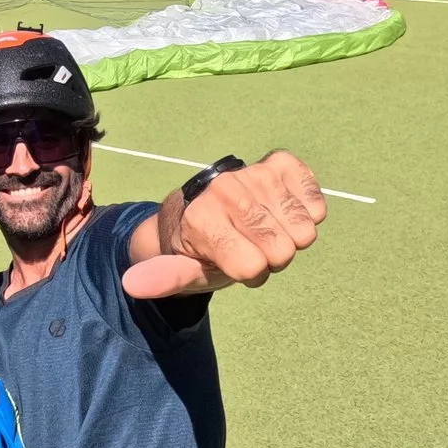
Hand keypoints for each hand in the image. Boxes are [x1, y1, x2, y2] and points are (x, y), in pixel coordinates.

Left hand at [124, 150, 327, 297]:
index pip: (254, 268)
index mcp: (200, 218)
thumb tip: (131, 284)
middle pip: (282, 251)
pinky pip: (315, 202)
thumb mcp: (183, 270)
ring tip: (265, 229)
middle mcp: (227, 189)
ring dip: (289, 237)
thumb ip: (164, 278)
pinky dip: (307, 212)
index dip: (249, 273)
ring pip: (304, 231)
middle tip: (250, 245)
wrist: (208, 205)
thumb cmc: (199, 246)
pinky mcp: (282, 163)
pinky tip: (284, 210)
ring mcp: (256, 173)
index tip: (232, 261)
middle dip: (271, 258)